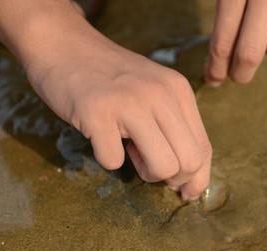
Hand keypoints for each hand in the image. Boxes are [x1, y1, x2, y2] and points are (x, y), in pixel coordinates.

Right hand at [24, 9, 211, 199]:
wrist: (62, 44)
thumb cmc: (110, 79)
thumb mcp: (154, 93)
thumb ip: (174, 129)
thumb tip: (190, 185)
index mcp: (179, 90)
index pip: (204, 148)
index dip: (197, 178)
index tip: (183, 191)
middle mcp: (161, 94)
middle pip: (190, 162)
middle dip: (172, 179)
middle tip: (149, 164)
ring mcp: (130, 102)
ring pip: (163, 166)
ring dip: (146, 174)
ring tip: (129, 152)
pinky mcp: (97, 112)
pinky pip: (114, 161)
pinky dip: (107, 158)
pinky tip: (101, 137)